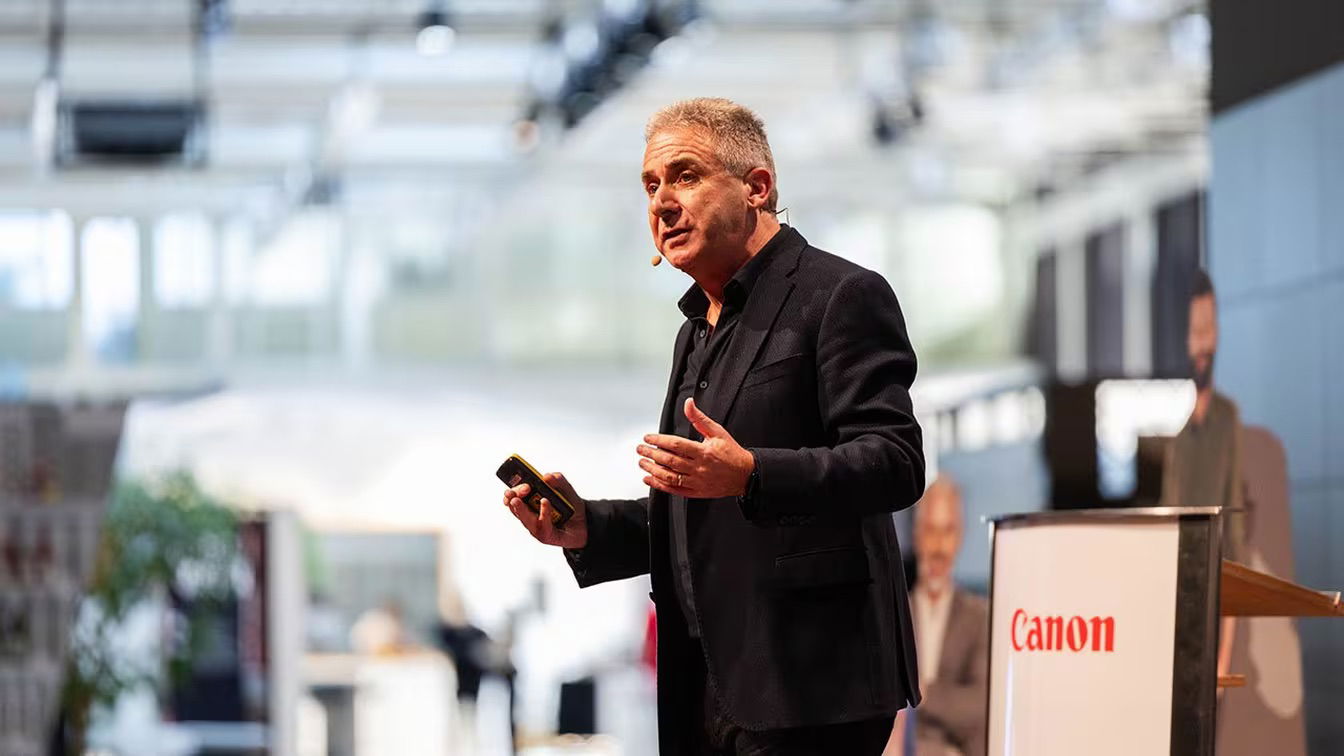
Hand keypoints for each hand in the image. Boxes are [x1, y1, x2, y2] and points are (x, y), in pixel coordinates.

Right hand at [501, 472, 587, 549]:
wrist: (585, 523)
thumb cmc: (571, 507)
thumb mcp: (567, 489)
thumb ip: (559, 481)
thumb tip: (547, 476)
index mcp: (531, 502)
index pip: (514, 496)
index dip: (511, 491)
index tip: (511, 484)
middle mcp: (530, 514)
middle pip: (515, 508)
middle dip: (513, 499)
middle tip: (513, 492)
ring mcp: (537, 527)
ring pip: (525, 519)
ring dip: (521, 509)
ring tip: (517, 500)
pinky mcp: (546, 536)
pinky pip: (543, 526)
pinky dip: (544, 513)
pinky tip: (545, 502)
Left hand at [636, 398, 753, 498]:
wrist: (745, 475)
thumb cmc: (732, 453)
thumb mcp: (717, 431)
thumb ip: (699, 418)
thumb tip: (689, 404)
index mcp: (704, 452)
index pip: (675, 445)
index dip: (659, 441)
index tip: (648, 438)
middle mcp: (699, 468)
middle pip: (669, 461)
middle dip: (651, 454)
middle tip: (640, 449)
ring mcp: (697, 482)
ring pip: (669, 477)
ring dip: (653, 470)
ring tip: (642, 463)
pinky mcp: (696, 492)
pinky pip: (675, 490)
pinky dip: (660, 486)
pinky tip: (650, 479)